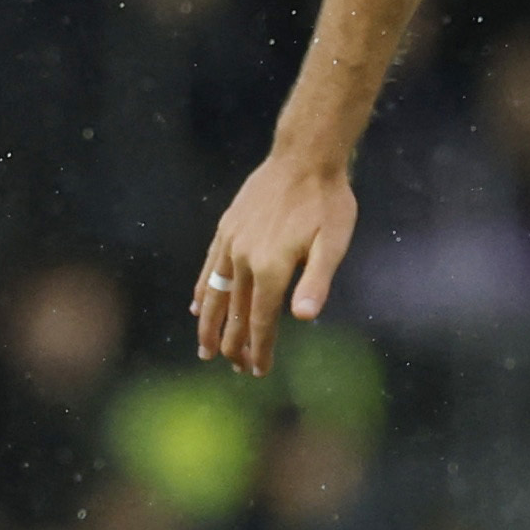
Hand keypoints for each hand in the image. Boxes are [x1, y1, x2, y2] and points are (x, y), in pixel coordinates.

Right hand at [193, 156, 358, 376]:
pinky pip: (209, 267)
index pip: (261, 319)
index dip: (259, 348)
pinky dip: (201, 290)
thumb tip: (303, 317)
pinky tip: (195, 305)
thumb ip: (316, 280)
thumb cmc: (327, 202)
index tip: (257, 372)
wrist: (304, 158)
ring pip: (214, 292)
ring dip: (209, 323)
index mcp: (270, 267)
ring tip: (204, 348)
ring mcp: (231, 242)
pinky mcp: (227, 228)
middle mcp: (244, 258)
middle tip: (235, 368)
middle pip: (234, 311)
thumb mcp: (334, 242)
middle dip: (233, 343)